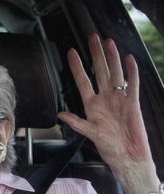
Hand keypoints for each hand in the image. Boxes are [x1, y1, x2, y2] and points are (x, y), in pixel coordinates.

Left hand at [58, 34, 151, 177]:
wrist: (128, 156)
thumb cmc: (109, 147)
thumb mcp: (89, 133)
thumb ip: (76, 123)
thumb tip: (60, 115)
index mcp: (92, 105)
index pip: (83, 81)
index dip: (77, 67)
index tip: (71, 52)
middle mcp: (105, 99)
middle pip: (100, 71)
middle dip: (96, 54)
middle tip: (92, 38)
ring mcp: (119, 99)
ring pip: (115, 73)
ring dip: (112, 58)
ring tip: (108, 42)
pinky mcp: (133, 103)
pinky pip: (133, 84)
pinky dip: (131, 72)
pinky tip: (129, 59)